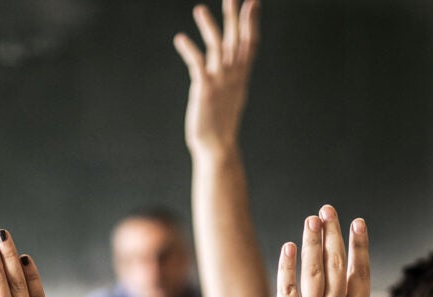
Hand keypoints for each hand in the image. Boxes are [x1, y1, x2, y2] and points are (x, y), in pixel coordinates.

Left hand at [174, 0, 259, 155]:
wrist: (217, 147)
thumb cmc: (220, 124)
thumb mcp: (231, 96)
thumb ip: (230, 77)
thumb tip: (228, 65)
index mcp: (241, 77)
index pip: (250, 44)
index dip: (251, 23)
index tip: (252, 3)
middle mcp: (234, 76)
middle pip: (236, 40)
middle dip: (235, 17)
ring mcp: (221, 82)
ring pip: (217, 47)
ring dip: (209, 27)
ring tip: (199, 10)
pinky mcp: (205, 89)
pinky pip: (197, 64)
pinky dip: (189, 50)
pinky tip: (180, 39)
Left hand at [275, 206, 406, 296]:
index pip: (360, 272)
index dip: (359, 245)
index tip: (359, 223)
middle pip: (335, 264)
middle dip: (334, 233)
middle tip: (329, 209)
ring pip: (312, 270)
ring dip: (312, 241)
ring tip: (311, 219)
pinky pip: (286, 289)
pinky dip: (287, 267)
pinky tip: (288, 248)